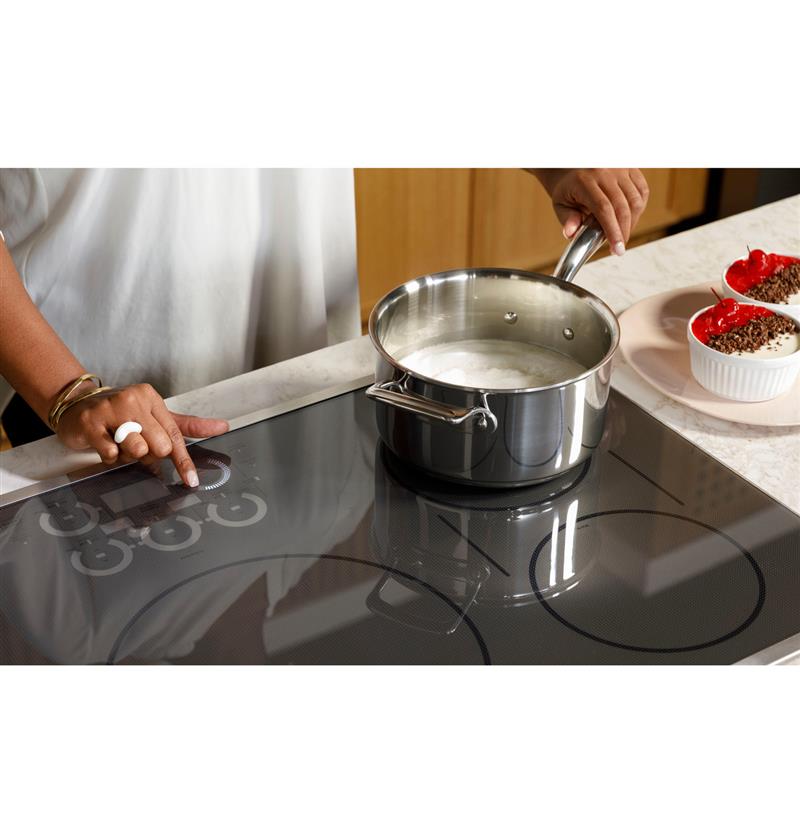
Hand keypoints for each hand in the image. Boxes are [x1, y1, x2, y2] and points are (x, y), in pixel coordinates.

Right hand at [56, 383, 228, 486]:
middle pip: (158, 445)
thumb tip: (222, 426)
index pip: (175, 433)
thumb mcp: (156, 416)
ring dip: (129, 455)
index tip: (191, 480)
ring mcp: (110, 409)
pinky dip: (110, 457)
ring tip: (120, 443)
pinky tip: (105, 444)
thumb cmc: (121, 413)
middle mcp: (132, 399)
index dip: (184, 460)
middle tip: (137, 445)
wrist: (76, 405)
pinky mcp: (90, 422)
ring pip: (136, 450)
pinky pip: (110, 454)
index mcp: (150, 397)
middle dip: (150, 454)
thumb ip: (188, 425)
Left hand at [531, 168, 649, 255]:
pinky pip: (642, 190)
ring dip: (632, 222)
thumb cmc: (567, 186)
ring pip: (636, 200)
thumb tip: (571, 234)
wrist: (572, 164)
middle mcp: (604, 171)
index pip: (604, 209)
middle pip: (622, 207)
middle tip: (619, 248)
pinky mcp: (630, 167)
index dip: (613, 231)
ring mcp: (619, 167)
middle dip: (624, 232)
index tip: (617, 249)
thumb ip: (567, 219)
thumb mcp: (560, 203)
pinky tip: (629, 218)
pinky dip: (638, 208)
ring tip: (621, 233)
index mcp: (584, 181)